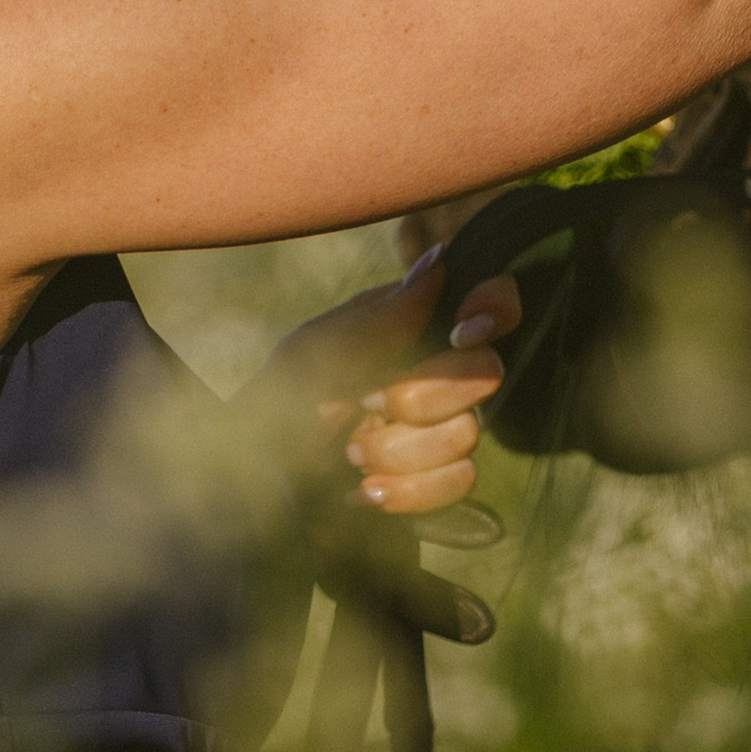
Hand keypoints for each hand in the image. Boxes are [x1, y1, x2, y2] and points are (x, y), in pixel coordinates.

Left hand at [244, 253, 522, 518]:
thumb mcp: (318, 352)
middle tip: (368, 404)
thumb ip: (384, 317)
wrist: (257, 479)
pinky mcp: (436, 480)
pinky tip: (365, 491)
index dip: (494, 308)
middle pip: (486, 370)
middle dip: (426, 394)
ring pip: (469, 433)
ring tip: (350, 455)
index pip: (489, 301)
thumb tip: (440, 260)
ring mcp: (439, 428)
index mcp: (411, 326)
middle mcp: (437, 372)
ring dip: (403, 449)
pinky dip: (411, 490)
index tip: (462, 332)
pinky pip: (460, 481)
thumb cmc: (278, 402)